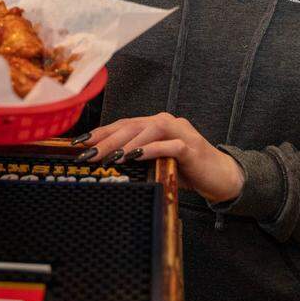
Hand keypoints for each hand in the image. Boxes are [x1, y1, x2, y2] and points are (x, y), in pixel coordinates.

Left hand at [73, 113, 244, 203]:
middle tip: (87, 153)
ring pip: (149, 130)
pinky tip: (135, 156)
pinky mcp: (191, 146)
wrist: (221, 178)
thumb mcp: (157, 164)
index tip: (78, 143)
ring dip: (127, 142)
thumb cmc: (187, 171)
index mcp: (155, 125)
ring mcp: (180, 132)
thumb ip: (138, 159)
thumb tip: (106, 165)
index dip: (100, 132)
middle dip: (107, 139)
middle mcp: (166, 122)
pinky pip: (169, 145)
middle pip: (131, 125)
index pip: (123, 124)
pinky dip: (151, 149)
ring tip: (109, 156)